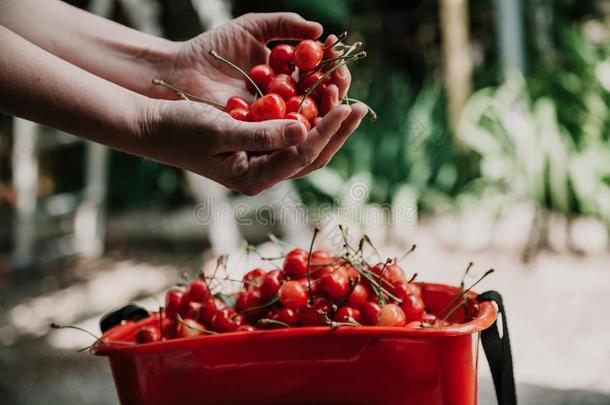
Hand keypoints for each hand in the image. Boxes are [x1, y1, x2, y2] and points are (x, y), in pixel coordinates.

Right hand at [141, 98, 363, 194]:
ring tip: (349, 102)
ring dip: (328, 126)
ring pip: (306, 148)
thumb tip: (303, 129)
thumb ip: (262, 134)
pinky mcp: (258, 149)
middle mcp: (263, 175)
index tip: (347, 104)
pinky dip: (310, 120)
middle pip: (312, 156)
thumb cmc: (180, 129)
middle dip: (338, 131)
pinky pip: (292, 137)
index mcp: (254, 178)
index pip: (301, 154)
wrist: (153, 128)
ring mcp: (261, 164)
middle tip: (360, 106)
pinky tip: (321, 102)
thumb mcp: (220, 130)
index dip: (327, 130)